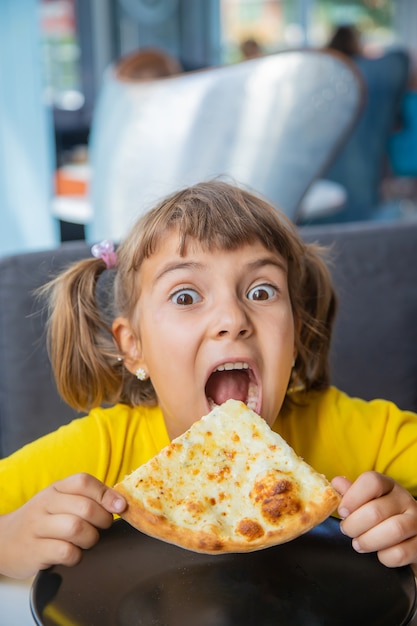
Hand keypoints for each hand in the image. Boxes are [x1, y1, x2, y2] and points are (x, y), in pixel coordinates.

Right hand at [0, 473, 125, 578]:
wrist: (3, 541)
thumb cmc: (42, 521)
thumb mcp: (60, 503)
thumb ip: (87, 499)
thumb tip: (121, 503)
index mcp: (55, 489)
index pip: (83, 481)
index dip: (106, 494)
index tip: (120, 506)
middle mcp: (45, 504)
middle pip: (85, 507)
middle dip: (102, 521)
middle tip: (101, 528)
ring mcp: (37, 527)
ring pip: (76, 528)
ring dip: (90, 539)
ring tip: (86, 542)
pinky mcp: (34, 551)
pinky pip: (65, 552)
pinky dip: (76, 556)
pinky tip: (73, 555)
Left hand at [332, 472, 416, 574]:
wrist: (408, 538)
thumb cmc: (382, 516)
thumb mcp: (367, 501)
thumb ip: (351, 493)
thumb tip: (336, 483)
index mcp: (389, 485)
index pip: (372, 481)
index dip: (352, 497)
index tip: (342, 511)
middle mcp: (405, 500)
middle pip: (376, 511)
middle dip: (354, 525)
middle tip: (347, 530)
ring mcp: (416, 522)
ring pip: (392, 530)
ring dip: (368, 541)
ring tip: (358, 543)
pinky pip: (400, 553)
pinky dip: (384, 557)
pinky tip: (380, 553)